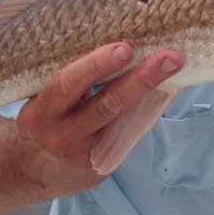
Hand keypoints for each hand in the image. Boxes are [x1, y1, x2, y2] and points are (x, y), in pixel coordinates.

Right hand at [16, 42, 182, 195]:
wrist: (39, 169)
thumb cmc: (48, 119)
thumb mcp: (47, 102)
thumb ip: (70, 81)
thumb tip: (117, 45)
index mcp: (41, 112)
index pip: (67, 85)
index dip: (95, 66)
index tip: (125, 48)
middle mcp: (61, 135)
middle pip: (106, 106)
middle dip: (139, 80)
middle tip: (168, 58)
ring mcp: (85, 153)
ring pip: (124, 120)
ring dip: (152, 92)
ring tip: (174, 67)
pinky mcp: (104, 164)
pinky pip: (130, 132)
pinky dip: (150, 108)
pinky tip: (170, 87)